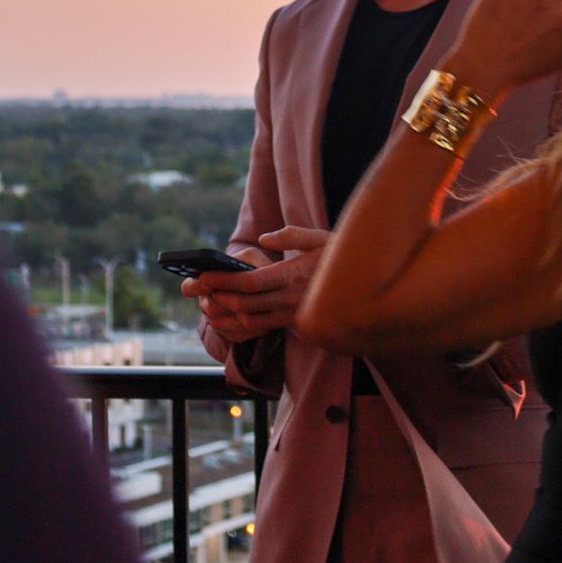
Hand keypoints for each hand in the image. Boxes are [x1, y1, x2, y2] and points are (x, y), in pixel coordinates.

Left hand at [185, 227, 331, 342]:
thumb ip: (292, 235)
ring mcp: (292, 314)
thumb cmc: (341, 257)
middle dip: (217, 296)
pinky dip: (239, 321)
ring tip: (207, 298)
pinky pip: (261, 327)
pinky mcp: (293, 324)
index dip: (224, 281)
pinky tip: (228, 311)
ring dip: (225, 311)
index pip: (252, 282)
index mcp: (294, 274)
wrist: (365, 292)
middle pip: (245, 303)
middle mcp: (291, 298)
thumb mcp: (322, 238)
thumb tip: (264, 239)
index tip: (204, 275)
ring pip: (250, 319)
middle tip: (196, 288)